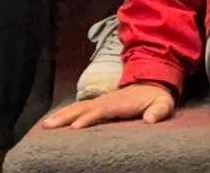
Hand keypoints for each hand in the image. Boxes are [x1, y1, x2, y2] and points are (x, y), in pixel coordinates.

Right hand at [40, 81, 176, 129]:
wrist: (152, 81)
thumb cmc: (157, 97)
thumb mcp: (163, 103)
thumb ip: (158, 111)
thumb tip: (151, 120)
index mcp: (119, 103)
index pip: (100, 111)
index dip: (87, 118)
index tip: (74, 128)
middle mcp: (106, 100)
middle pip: (82, 108)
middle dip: (65, 116)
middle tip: (48, 126)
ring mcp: (101, 100)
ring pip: (78, 107)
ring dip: (62, 114)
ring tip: (46, 124)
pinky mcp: (99, 103)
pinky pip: (79, 107)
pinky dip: (66, 112)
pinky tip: (56, 119)